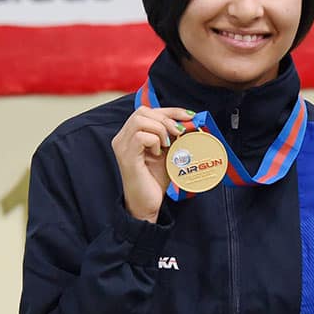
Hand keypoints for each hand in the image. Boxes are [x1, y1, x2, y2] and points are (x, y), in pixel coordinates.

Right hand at [111, 106, 194, 222]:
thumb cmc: (156, 179)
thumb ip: (174, 137)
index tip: (189, 116)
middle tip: (180, 133)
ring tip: (167, 144)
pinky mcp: (126, 156)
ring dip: (160, 129)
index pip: (148, 110)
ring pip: (140, 120)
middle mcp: (122, 137)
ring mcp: (122, 146)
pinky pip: (141, 136)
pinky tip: (159, 153)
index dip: (170, 110)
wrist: (148, 203)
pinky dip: (154, 140)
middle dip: (167, 118)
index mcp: (130, 134)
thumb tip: (190, 122)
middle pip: (142, 111)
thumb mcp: (168, 152)